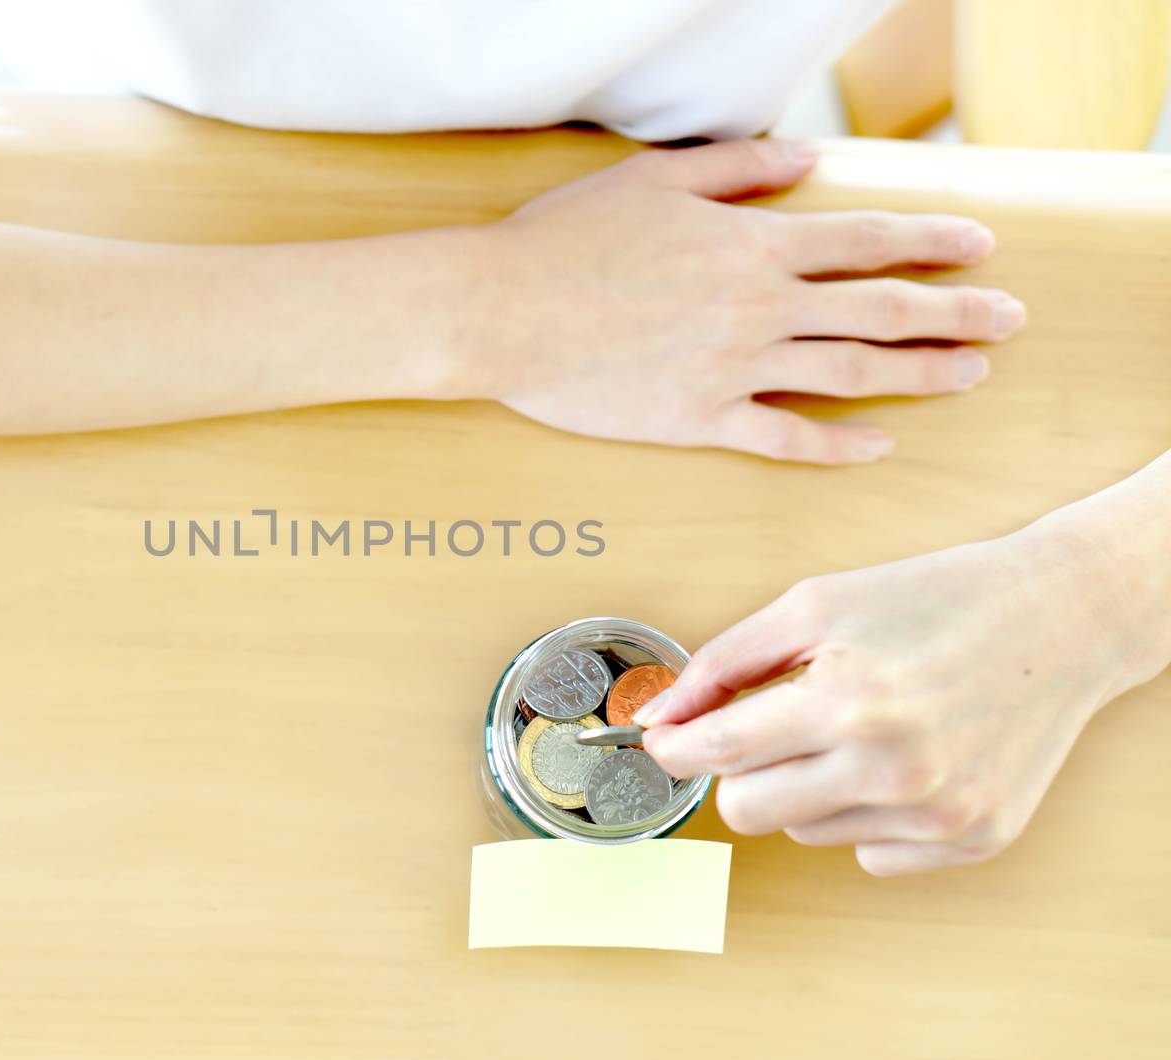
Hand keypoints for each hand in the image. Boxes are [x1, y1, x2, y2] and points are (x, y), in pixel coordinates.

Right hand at [477, 139, 1025, 463]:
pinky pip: (784, 437)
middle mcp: (756, 307)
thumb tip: (809, 161)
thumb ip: (739, 169)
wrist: (499, 311)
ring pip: (850, 374)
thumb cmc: (565, 239)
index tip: (981, 246)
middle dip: (956, 312)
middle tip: (1012, 319)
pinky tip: (880, 445)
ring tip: (972, 374)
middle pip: (880, 311)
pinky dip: (838, 443)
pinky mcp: (697, 419)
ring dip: (921, 374)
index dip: (933, 242)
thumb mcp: (652, 179)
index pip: (867, 242)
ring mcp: (731, 368)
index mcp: (749, 244)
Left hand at [638, 512, 1163, 874]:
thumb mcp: (814, 604)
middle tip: (766, 726)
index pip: (720, 753)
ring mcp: (939, 814)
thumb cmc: (932, 600)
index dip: (675, 748)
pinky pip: (867, 852)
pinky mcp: (974, 840)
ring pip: (804, 832)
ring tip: (854, 727)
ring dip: (805, 786)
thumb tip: (656, 716)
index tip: (663, 740)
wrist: (1058, 620)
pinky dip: (861, 812)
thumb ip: (723, 662)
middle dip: (737, 769)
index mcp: (849, 701)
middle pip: (748, 811)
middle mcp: (895, 770)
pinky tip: (899, 760)